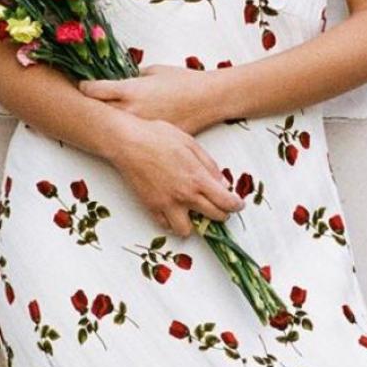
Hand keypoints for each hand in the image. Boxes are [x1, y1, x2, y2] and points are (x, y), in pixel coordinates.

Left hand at [78, 64, 215, 135]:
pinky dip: (127, 135)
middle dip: (90, 109)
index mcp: (130, 90)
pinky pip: (133, 138)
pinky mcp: (151, 140)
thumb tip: (119, 80)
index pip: (94, 91)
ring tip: (100, 121)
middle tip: (82, 106)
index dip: (85, 88)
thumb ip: (133, 77)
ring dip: (107, 125)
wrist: (207, 99)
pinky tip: (126, 133)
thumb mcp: (154, 71)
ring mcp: (140, 128)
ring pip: (112, 130)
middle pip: (97, 114)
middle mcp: (131, 111)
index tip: (81, 87)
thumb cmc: (182, 80)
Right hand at [106, 115, 243, 238]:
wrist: (128, 142)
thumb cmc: (158, 136)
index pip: (225, 202)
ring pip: (188, 230)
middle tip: (220, 206)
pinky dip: (172, 222)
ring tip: (194, 212)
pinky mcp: (150, 207)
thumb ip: (209, 165)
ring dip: (195, 224)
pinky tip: (175, 210)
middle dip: (222, 214)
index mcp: (197, 178)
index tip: (238, 205)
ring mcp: (166, 204)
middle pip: (213, 217)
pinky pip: (166, 226)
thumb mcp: (191, 143)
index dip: (236, 206)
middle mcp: (184, 195)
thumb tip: (222, 182)